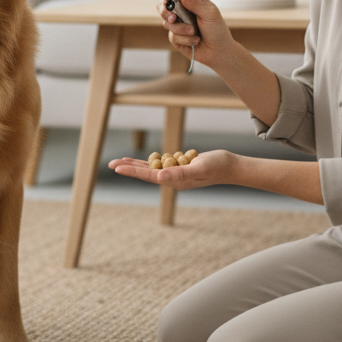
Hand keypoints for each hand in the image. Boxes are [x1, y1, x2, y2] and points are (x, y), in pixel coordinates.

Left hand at [108, 150, 239, 190]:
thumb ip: (180, 173)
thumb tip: (159, 177)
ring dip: (137, 165)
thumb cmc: (217, 166)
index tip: (117, 167)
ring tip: (121, 161)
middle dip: (128, 168)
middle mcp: (174, 179)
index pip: (149, 176)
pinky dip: (150, 161)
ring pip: (152, 169)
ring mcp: (177, 174)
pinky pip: (162, 165)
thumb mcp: (198, 167)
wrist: (231, 167)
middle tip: (110, 163)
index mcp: (176, 181)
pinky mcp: (181, 167)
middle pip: (146, 173)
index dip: (132, 171)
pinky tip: (144, 160)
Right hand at [156, 0, 233, 68]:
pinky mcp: (176, 38)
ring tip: (194, 32)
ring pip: (167, 23)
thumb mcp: (209, 13)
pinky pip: (172, 36)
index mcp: (192, 0)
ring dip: (181, 29)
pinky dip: (185, 39)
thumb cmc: (217, 30)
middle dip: (165, 11)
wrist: (219, 51)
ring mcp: (178, 24)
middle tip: (173, 18)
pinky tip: (195, 41)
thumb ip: (194, 3)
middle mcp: (183, 11)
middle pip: (164, 5)